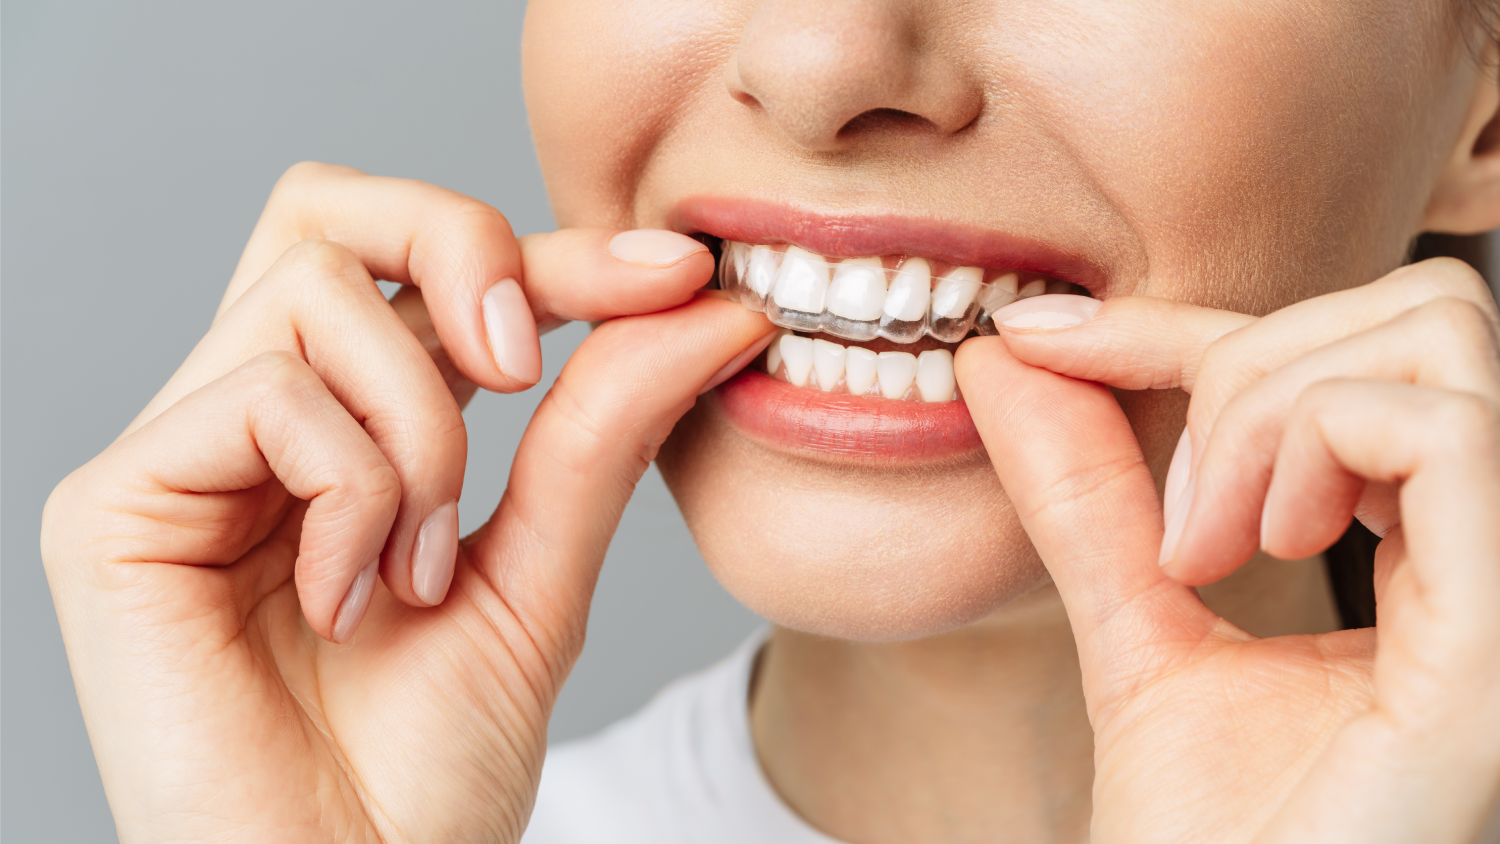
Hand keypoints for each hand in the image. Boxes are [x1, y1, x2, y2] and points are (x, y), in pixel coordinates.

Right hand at [40, 163, 774, 842]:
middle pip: (330, 209)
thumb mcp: (542, 574)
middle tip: (525, 364)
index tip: (677, 276)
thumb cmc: (429, 770)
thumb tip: (699, 304)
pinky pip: (266, 395)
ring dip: (421, 428)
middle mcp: (251, 424)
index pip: (425, 267)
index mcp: (343, 432)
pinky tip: (350, 597)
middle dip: (464, 248)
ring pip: (317, 294)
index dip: (551, 250)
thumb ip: (601, 432)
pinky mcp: (113, 506)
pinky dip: (354, 488)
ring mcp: (179, 458)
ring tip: (422, 566)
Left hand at [954, 257, 1499, 842]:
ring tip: (1209, 549)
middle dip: (1246, 368)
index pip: (1344, 356)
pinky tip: (1255, 556)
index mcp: (1447, 553)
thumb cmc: (1216, 843)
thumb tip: (1003, 359)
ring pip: (1436, 335)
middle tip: (1175, 524)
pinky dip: (1311, 450)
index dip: (1181, 325)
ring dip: (1267, 410)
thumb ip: (1089, 496)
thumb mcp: (1141, 630)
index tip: (1030, 336)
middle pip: (1423, 309)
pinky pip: (1441, 429)